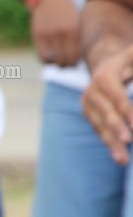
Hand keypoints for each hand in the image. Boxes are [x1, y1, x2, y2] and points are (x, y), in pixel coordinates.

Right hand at [30, 0, 80, 66]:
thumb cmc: (65, 11)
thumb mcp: (75, 21)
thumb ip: (76, 38)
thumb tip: (76, 60)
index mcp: (73, 29)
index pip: (75, 55)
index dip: (75, 62)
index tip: (74, 62)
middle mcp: (61, 32)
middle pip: (65, 59)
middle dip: (66, 65)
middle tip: (66, 64)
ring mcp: (48, 33)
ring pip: (52, 60)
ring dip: (55, 63)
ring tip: (57, 61)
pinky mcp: (37, 34)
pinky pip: (42, 55)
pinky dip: (46, 60)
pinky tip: (48, 57)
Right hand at [83, 48, 132, 164]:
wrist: (105, 66)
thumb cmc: (127, 63)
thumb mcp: (131, 56)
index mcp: (104, 77)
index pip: (118, 97)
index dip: (128, 111)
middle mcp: (92, 91)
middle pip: (107, 114)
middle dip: (118, 129)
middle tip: (129, 140)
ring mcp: (88, 104)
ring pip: (101, 126)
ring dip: (113, 144)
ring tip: (123, 160)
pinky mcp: (88, 115)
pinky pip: (100, 131)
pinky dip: (110, 145)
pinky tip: (120, 158)